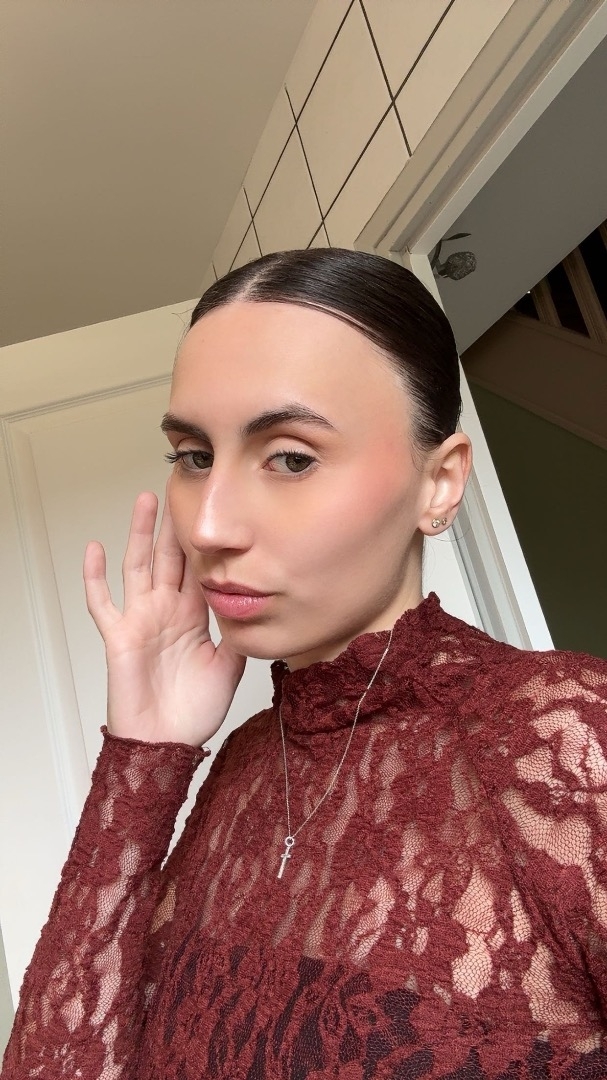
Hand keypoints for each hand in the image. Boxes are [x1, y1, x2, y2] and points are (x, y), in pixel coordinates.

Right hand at [84, 490, 245, 746]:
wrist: (167, 743)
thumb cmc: (194, 711)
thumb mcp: (230, 666)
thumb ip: (239, 634)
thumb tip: (259, 607)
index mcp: (193, 616)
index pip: (198, 569)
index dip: (204, 542)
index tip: (214, 511)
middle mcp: (166, 611)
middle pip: (169, 558)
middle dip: (173, 525)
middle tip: (179, 489)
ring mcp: (141, 620)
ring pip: (138, 566)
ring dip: (140, 534)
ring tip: (145, 502)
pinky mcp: (119, 636)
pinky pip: (102, 602)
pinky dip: (95, 576)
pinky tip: (94, 549)